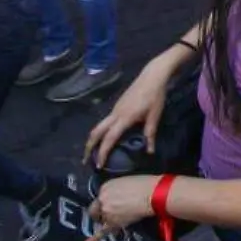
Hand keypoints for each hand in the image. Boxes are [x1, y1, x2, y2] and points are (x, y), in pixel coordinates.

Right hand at [85, 50, 186, 166]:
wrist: (153, 76)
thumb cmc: (155, 96)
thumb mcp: (155, 115)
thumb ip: (150, 133)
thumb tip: (149, 151)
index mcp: (124, 118)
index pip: (109, 138)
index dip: (103, 152)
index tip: (99, 165)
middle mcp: (115, 114)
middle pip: (97, 131)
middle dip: (89, 146)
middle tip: (86, 160)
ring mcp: (115, 109)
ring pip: (99, 126)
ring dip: (94, 139)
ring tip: (94, 152)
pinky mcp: (118, 105)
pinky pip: (106, 121)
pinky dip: (102, 132)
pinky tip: (107, 138)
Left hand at [85, 175, 158, 240]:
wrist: (152, 194)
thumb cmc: (143, 184)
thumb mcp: (125, 180)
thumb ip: (116, 189)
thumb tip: (117, 196)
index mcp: (105, 187)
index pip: (101, 196)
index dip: (108, 199)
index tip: (115, 200)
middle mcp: (102, 200)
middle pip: (98, 209)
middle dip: (103, 210)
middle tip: (114, 210)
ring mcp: (107, 212)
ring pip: (103, 219)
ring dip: (109, 220)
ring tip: (121, 217)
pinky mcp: (113, 223)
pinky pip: (102, 232)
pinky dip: (94, 238)